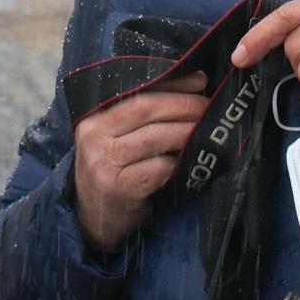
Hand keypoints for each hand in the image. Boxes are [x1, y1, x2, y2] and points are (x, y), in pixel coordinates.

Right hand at [71, 72, 207, 250]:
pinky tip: (185, 162)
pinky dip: (176, 163)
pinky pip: (159, 168)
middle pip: (147, 110)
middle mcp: (95, 137)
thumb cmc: (112, 171)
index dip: (172, 85)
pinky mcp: (120, 188)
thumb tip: (193, 84)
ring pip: (156, 138)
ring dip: (186, 132)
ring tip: (205, 130)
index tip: (200, 81)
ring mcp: (105, 163)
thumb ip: (142, 116)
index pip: (138, 93)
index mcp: (94, 119)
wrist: (91, 219)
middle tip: (208, 107)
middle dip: (184, 105)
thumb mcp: (116, 139)